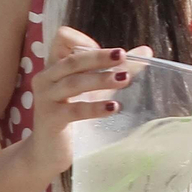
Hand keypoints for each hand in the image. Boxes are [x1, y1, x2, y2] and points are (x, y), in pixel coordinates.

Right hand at [23, 26, 139, 180]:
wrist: (50, 151)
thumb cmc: (74, 114)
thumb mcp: (97, 89)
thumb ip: (117, 70)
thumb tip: (146, 51)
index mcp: (56, 66)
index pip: (61, 39)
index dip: (83, 40)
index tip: (108, 52)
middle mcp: (47, 78)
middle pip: (71, 60)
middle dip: (99, 57)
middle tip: (123, 56)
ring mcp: (46, 98)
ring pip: (74, 83)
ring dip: (101, 80)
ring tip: (125, 79)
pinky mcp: (50, 119)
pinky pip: (74, 110)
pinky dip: (95, 107)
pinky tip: (114, 107)